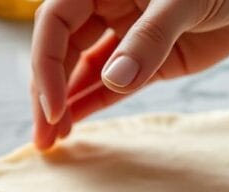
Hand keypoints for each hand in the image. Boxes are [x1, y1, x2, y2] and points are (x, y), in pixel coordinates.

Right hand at [30, 0, 228, 149]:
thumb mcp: (184, 0)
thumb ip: (149, 38)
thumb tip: (113, 80)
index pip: (55, 24)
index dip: (47, 64)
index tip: (54, 105)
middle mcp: (106, 7)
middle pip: (60, 51)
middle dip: (47, 93)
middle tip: (43, 136)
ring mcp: (127, 34)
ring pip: (83, 70)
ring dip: (66, 103)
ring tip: (53, 140)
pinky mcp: (150, 59)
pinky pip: (113, 84)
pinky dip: (93, 103)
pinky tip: (75, 125)